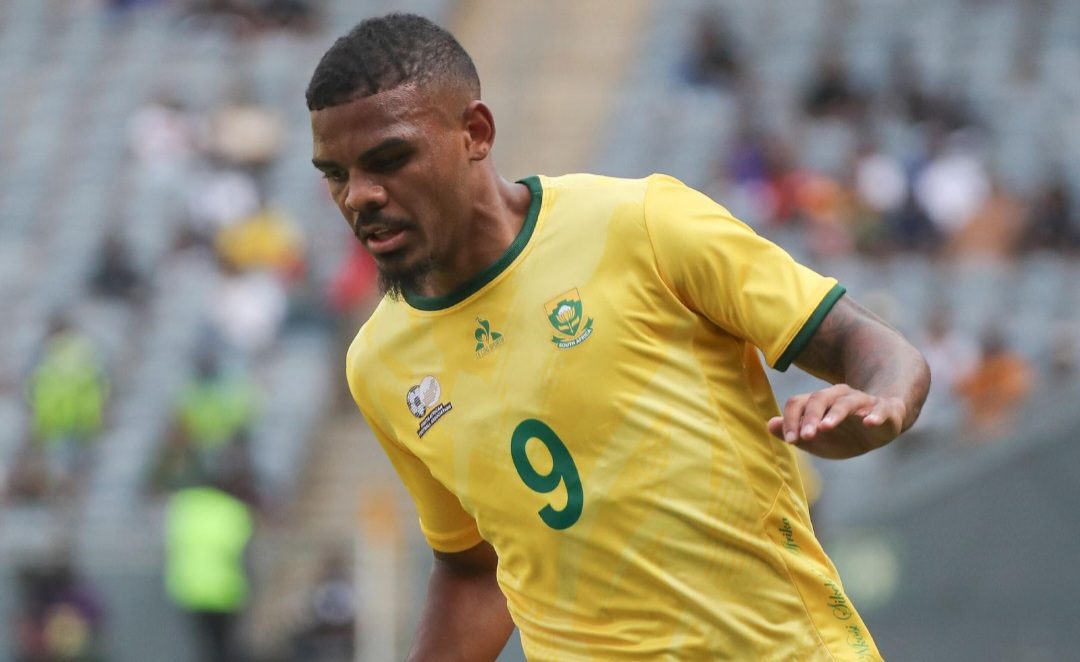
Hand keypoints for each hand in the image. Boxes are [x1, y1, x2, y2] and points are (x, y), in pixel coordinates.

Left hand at [767, 384, 905, 458]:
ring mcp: (863, 401)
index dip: (791, 420)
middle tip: (806, 436)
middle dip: (810, 417)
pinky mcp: (886, 409)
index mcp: (819, 402)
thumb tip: (770, 425)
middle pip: (819, 399)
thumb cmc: (845, 434)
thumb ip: (795, 433)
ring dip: (835, 414)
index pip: (798, 403)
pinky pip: (881, 409)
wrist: (882, 428)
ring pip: (846, 402)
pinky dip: (875, 415)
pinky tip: (869, 422)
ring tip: (826, 427)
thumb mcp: (818, 439)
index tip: (790, 440)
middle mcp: (838, 396)